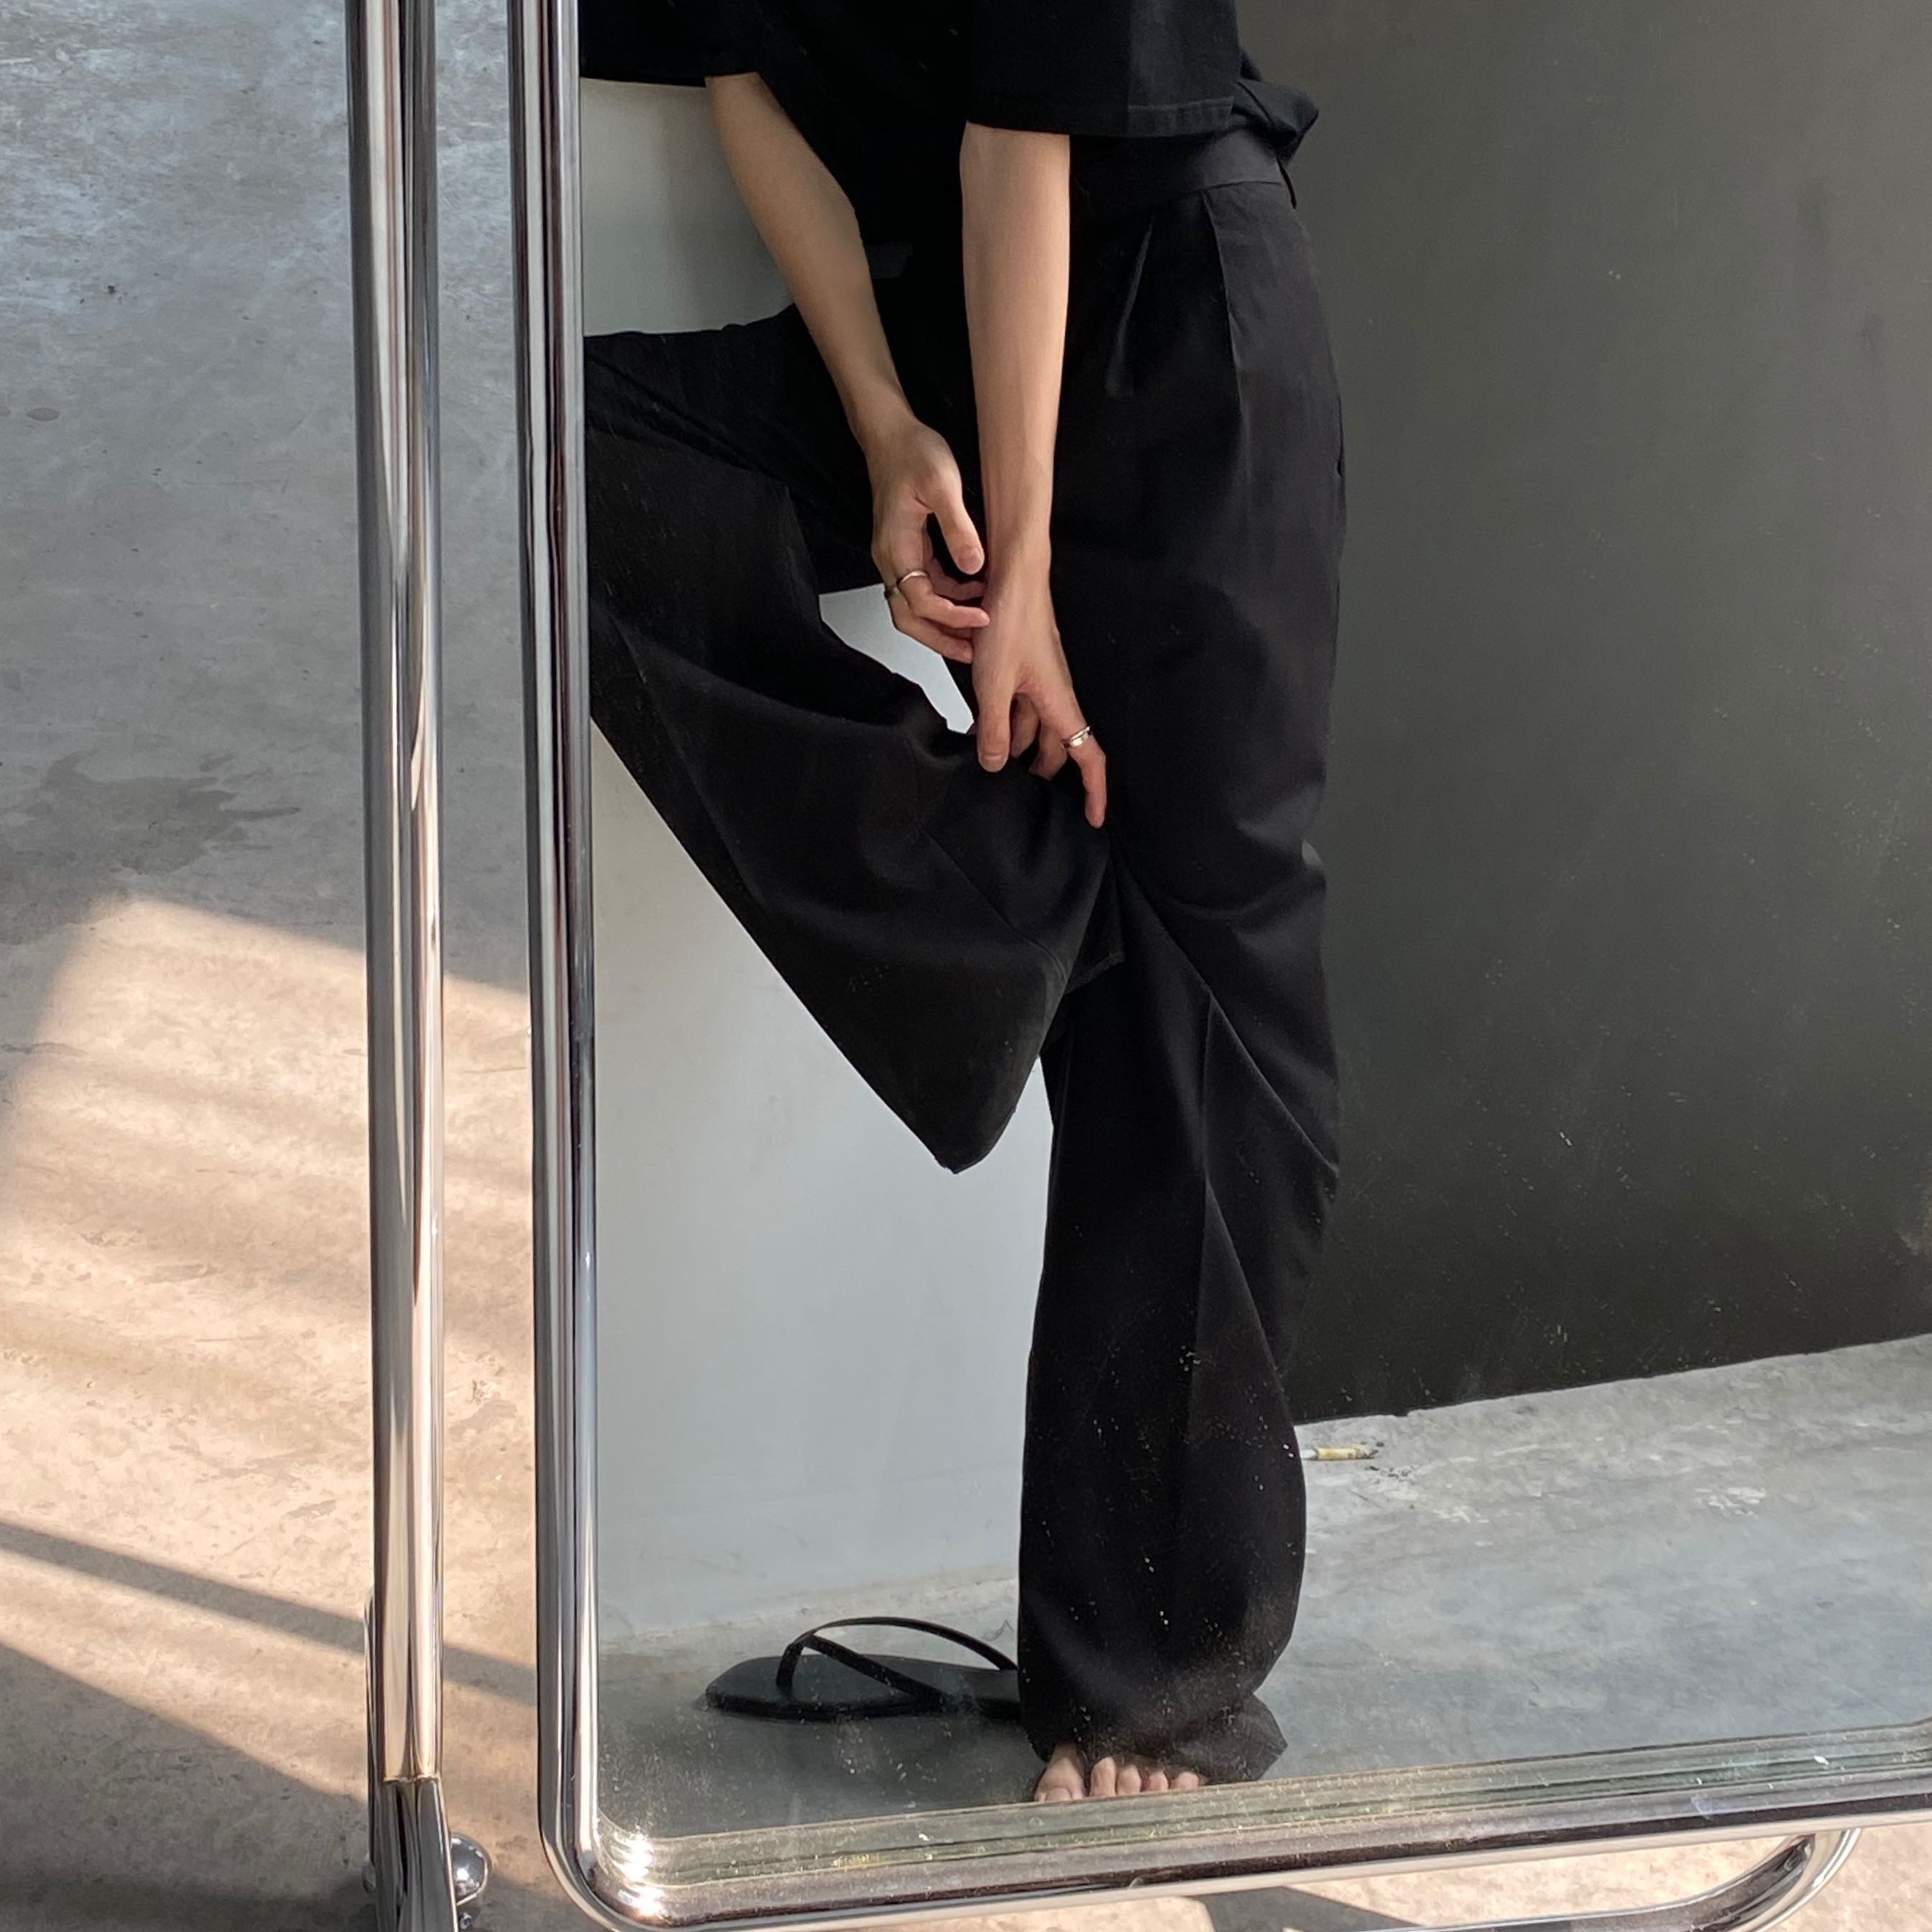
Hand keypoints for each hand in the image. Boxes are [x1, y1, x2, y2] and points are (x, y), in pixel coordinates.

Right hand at [865, 418, 989, 663]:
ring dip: (943, 623)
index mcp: (895, 547)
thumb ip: (957, 528)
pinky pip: (922, 586)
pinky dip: (945, 599)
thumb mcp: (942, 484)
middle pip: (908, 617)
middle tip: (971, 651)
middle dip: (940, 638)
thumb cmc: (911, 452)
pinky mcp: (905, 549)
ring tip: (975, 630)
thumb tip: (974, 565)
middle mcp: (890, 557)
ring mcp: (895, 555)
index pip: (920, 600)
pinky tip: (970, 595)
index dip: (951, 616)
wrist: (891, 433)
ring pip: (913, 606)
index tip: (982, 616)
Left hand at [972, 554, 1106, 828]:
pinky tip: (979, 733)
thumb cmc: (1011, 621)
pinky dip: (1004, 726)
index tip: (1095, 820)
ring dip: (1018, 750)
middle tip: (1027, 802)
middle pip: (1060, 750)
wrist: (1011, 578)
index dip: (1094, 792)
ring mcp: (1041, 685)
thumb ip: (993, 728)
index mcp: (1060, 704)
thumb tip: (994, 765)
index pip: (1088, 758)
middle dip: (1046, 777)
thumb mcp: (993, 684)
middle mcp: (1056, 697)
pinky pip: (1019, 710)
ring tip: (992, 769)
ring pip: (1036, 731)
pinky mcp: (1024, 673)